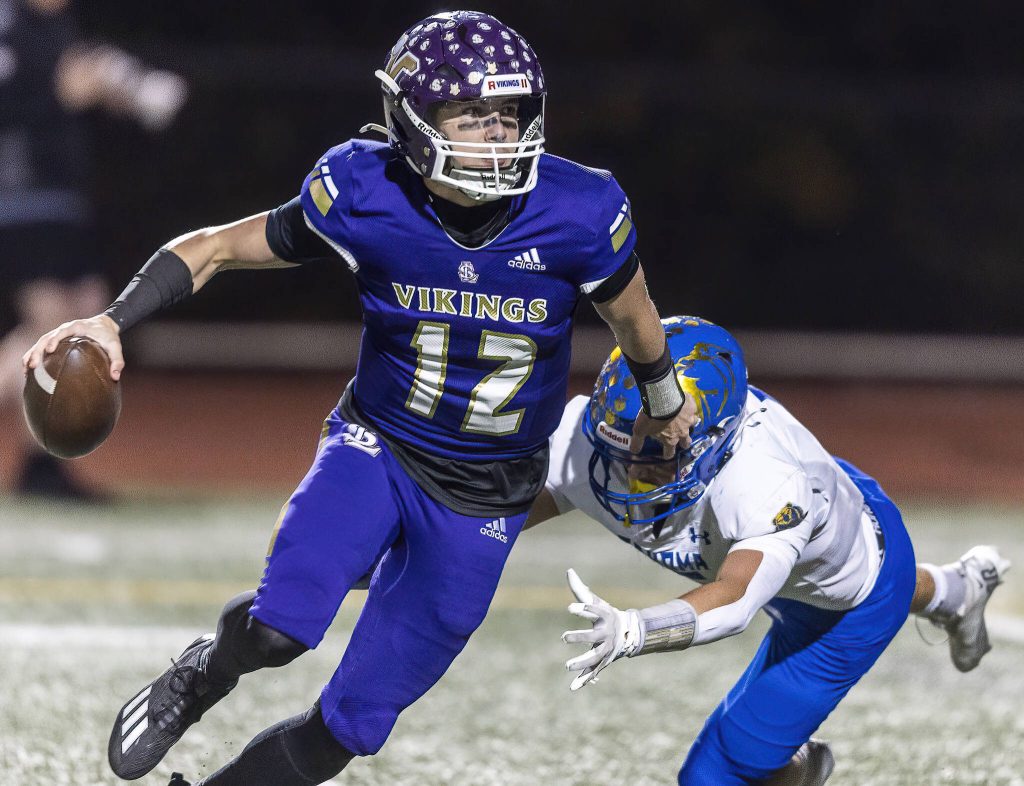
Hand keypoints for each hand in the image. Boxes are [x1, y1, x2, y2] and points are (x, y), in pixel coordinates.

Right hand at [22, 314, 124, 380]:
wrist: (104, 324)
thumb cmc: (109, 336)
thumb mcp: (116, 346)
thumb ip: (117, 360)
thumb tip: (115, 376)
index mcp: (76, 327)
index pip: (61, 331)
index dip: (54, 340)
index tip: (50, 350)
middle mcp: (63, 329)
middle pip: (45, 338)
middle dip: (37, 351)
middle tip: (32, 365)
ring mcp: (57, 334)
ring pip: (39, 343)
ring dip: (31, 355)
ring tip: (25, 370)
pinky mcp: (55, 340)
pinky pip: (41, 347)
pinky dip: (33, 356)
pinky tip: (28, 371)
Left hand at [561, 568, 641, 690]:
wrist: (628, 634)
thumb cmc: (606, 615)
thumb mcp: (595, 601)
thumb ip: (580, 589)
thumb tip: (569, 570)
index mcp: (603, 617)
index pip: (593, 610)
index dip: (583, 608)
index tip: (570, 607)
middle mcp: (604, 634)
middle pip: (592, 636)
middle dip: (580, 637)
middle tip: (564, 637)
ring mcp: (604, 649)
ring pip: (593, 657)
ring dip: (581, 662)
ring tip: (567, 666)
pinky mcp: (602, 661)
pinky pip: (593, 672)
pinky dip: (584, 680)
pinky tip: (572, 688)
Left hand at [630, 393, 699, 458]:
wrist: (662, 399)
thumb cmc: (651, 417)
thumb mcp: (640, 430)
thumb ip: (637, 442)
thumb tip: (633, 452)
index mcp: (670, 439)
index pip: (670, 452)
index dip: (667, 454)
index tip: (666, 455)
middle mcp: (682, 432)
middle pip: (686, 443)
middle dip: (684, 443)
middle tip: (681, 442)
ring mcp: (689, 420)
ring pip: (693, 425)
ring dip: (688, 424)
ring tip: (685, 421)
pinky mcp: (692, 408)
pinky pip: (693, 410)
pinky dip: (689, 409)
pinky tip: (685, 405)